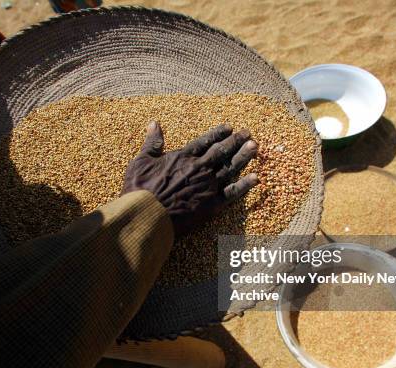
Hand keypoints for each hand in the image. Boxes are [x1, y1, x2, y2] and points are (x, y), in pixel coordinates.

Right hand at [122, 121, 258, 235]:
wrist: (148, 215)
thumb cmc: (140, 189)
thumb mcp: (141, 161)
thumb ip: (152, 143)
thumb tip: (154, 123)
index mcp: (183, 157)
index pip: (204, 141)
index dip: (218, 133)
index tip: (229, 127)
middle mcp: (199, 168)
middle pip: (221, 152)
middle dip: (235, 141)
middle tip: (248, 133)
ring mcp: (208, 186)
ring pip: (230, 168)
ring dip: (243, 157)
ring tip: (255, 147)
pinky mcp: (211, 205)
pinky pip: (232, 193)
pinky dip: (244, 185)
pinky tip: (255, 178)